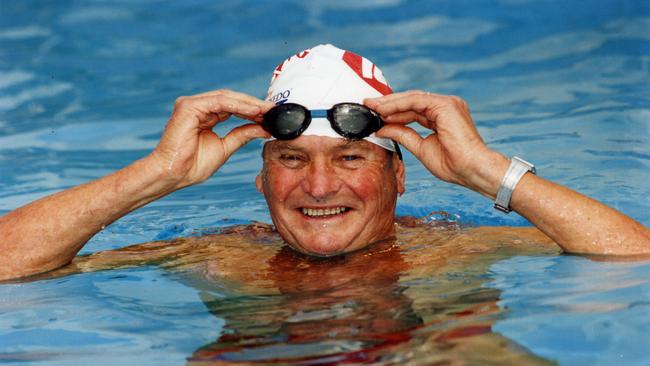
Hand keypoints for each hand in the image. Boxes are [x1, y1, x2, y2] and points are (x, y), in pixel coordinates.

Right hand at [149, 89, 273, 189]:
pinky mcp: (188, 106)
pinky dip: (238, 105)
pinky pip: (219, 102)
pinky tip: (253, 111)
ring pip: (226, 98)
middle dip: (253, 105)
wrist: (173, 175)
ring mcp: (191, 104)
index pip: (232, 107)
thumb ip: (242, 135)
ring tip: (266, 110)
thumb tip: (263, 128)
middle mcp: (197, 107)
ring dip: (249, 104)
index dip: (252, 110)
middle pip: (231, 99)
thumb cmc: (193, 166)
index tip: (271, 115)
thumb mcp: (225, 147)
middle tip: (273, 110)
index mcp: (205, 116)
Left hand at [365, 91, 508, 197]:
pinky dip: (398, 105)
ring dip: (390, 102)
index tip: (374, 114)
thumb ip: (403, 135)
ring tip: (372, 106)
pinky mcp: (446, 105)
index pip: (412, 110)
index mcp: (441, 117)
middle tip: (367, 104)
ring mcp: (447, 103)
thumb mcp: (421, 148)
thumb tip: (382, 129)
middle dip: (388, 103)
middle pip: (410, 101)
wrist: (471, 169)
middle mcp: (445, 106)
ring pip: (412, 98)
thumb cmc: (452, 164)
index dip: (392, 112)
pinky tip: (384, 110)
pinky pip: (416, 101)